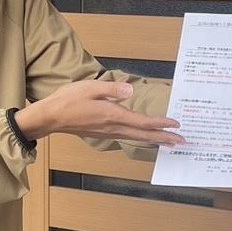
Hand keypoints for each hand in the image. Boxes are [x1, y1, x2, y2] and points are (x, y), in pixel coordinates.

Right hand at [14, 80, 182, 145]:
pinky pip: (128, 137)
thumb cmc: (68, 100)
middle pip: (144, 135)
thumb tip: (130, 90)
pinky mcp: (103, 133)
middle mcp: (113, 127)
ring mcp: (108, 132)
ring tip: (169, 142)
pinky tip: (144, 137)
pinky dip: (141, 138)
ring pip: (137, 138)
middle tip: (181, 141)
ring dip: (154, 140)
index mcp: (113, 115)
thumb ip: (111, 89)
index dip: (161, 124)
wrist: (50, 117)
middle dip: (164, 138)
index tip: (176, 125)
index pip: (143, 122)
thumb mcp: (90, 87)